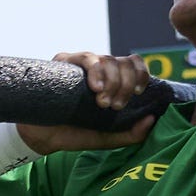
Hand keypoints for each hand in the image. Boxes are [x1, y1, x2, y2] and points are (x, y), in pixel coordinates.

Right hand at [21, 49, 157, 154]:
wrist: (42, 137)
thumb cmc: (74, 134)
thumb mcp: (107, 138)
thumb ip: (131, 134)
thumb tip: (152, 119)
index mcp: (112, 80)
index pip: (133, 64)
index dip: (141, 74)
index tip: (137, 93)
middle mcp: (99, 69)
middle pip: (123, 61)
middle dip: (124, 84)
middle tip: (113, 106)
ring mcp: (81, 64)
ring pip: (107, 59)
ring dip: (111, 81)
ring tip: (101, 103)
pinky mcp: (64, 62)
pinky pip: (86, 57)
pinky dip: (95, 71)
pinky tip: (94, 88)